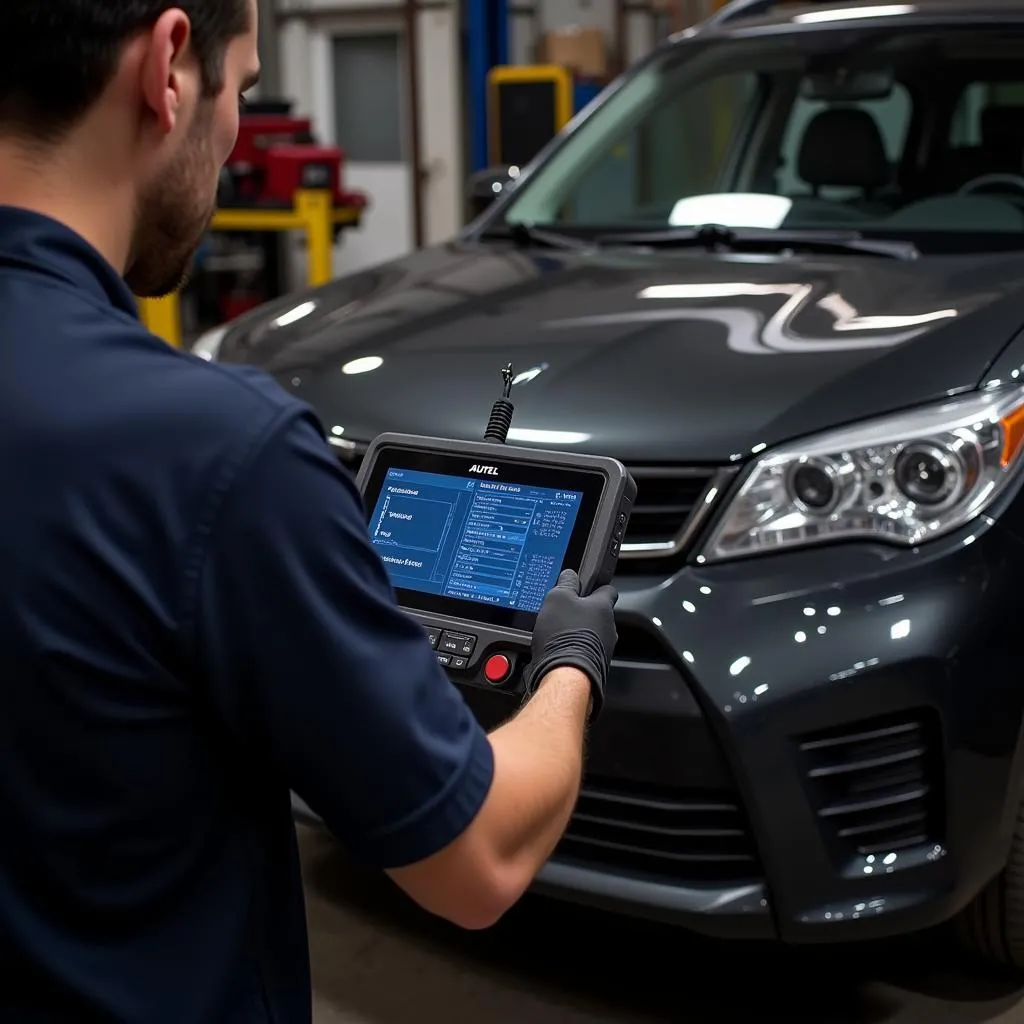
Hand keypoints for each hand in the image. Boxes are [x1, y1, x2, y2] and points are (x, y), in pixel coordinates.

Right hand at [523, 569, 617, 719]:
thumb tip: (570, 575)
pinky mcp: (595, 666)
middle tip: (563, 613)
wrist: (565, 676)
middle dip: (583, 613)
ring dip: (578, 634)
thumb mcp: (557, 599)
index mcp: (603, 607)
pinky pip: (585, 652)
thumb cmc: (564, 637)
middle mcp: (609, 628)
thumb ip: (566, 583)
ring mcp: (604, 649)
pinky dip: (574, 651)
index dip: (596, 587)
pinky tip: (558, 652)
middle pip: (598, 614)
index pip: (608, 589)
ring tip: (557, 636)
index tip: (586, 587)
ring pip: (592, 635)